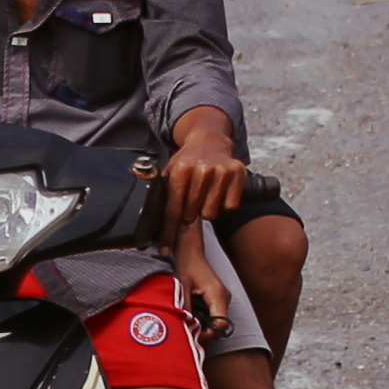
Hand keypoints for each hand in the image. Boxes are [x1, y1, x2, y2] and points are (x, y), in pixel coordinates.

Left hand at [155, 111, 247, 238]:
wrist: (209, 140)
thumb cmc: (188, 161)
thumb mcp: (170, 171)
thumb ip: (162, 192)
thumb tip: (150, 221)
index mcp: (182, 170)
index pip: (173, 209)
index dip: (168, 232)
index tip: (165, 248)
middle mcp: (202, 169)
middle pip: (191, 214)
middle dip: (188, 216)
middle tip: (190, 207)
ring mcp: (221, 171)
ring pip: (211, 214)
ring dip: (206, 211)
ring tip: (204, 197)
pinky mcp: (238, 173)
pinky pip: (230, 207)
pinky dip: (224, 205)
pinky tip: (218, 193)